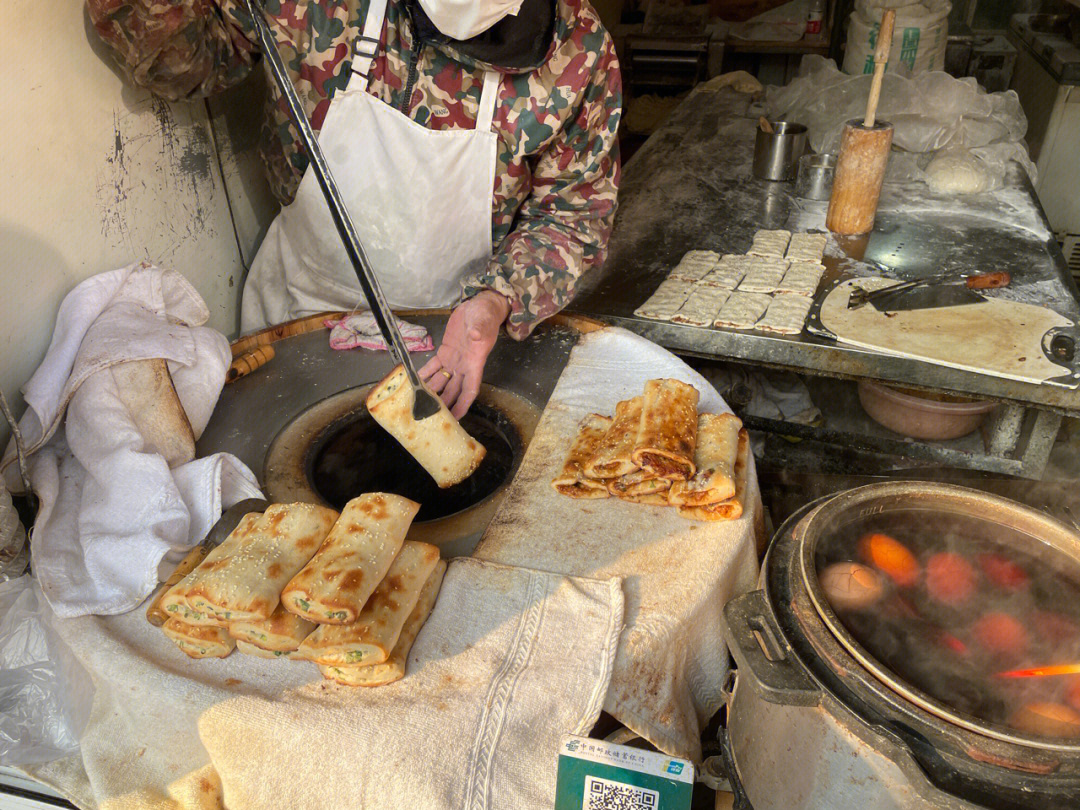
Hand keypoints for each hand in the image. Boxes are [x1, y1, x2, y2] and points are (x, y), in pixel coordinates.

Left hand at [419, 291, 509, 418]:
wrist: (480, 305)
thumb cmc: (486, 314)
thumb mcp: (484, 320)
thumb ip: (480, 329)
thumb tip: (476, 335)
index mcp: (475, 363)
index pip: (470, 389)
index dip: (463, 404)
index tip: (455, 417)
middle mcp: (464, 366)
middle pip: (453, 390)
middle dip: (444, 403)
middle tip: (430, 415)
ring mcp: (454, 360)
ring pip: (442, 381)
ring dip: (432, 392)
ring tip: (420, 403)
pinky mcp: (445, 351)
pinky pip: (434, 366)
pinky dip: (425, 374)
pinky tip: (414, 381)